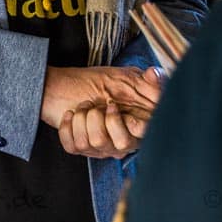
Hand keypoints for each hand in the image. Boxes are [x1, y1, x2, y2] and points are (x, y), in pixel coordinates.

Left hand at [51, 68, 166, 158]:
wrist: (69, 86)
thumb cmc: (104, 84)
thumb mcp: (129, 78)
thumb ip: (146, 78)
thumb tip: (155, 73)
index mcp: (137, 127)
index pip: (144, 134)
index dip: (135, 124)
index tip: (117, 106)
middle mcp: (120, 142)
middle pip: (121, 143)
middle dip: (106, 118)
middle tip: (97, 104)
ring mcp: (99, 148)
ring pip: (94, 143)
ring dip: (83, 118)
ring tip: (84, 106)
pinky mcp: (78, 148)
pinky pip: (72, 145)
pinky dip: (67, 126)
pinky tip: (70, 114)